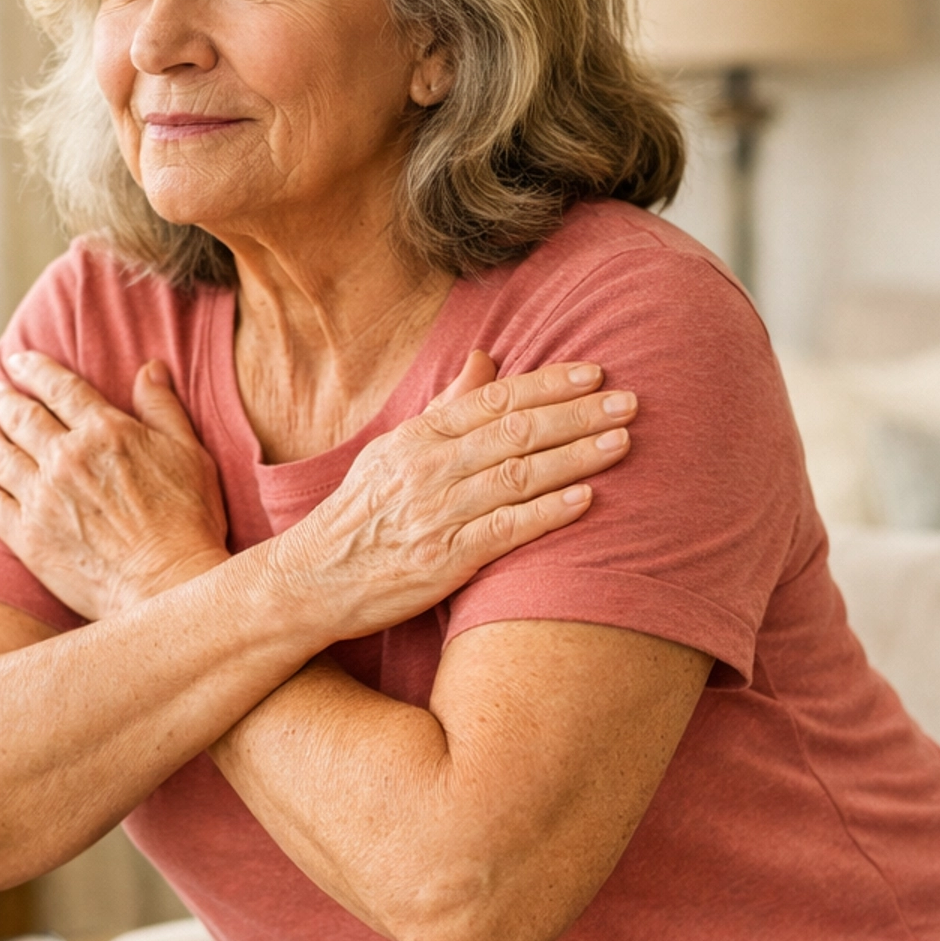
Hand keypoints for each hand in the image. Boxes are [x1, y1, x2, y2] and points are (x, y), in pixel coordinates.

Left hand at [0, 351, 228, 619]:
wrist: (167, 585)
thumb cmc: (188, 522)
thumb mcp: (189, 455)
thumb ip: (163, 408)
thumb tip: (150, 368)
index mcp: (104, 432)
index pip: (59, 388)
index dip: (35, 369)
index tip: (19, 360)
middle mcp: (66, 458)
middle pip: (20, 416)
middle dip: (1, 397)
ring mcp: (42, 498)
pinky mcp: (27, 536)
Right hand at [275, 350, 636, 641]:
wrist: (311, 582)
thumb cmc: (360, 516)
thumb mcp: (393, 451)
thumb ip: (446, 408)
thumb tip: (486, 359)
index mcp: (419, 437)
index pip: (494, 399)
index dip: (547, 384)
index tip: (594, 372)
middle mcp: (429, 469)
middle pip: (515, 432)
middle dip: (577, 414)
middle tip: (628, 401)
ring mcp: (437, 514)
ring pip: (518, 475)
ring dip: (575, 457)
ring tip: (622, 442)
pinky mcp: (443, 560)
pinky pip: (505, 530)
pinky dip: (547, 513)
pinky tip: (586, 499)